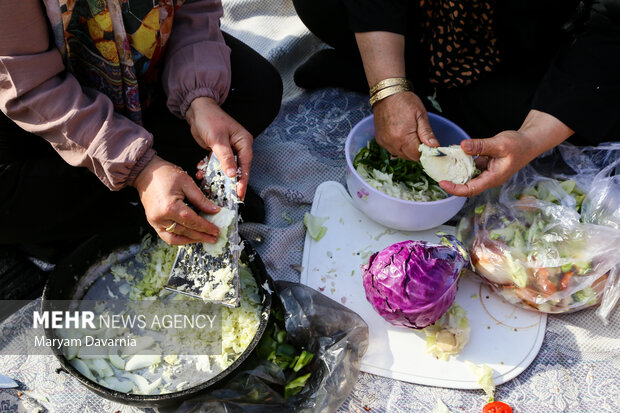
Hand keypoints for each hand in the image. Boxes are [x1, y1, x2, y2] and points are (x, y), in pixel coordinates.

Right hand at [133, 155, 220, 244]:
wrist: (146, 172)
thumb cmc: (166, 174)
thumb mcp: (187, 183)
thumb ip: (201, 199)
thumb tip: (215, 211)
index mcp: (170, 206)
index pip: (192, 221)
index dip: (206, 227)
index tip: (216, 230)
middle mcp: (161, 217)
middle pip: (185, 231)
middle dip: (202, 235)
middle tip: (214, 238)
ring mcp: (155, 222)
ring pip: (176, 238)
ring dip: (192, 240)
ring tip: (204, 239)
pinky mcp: (153, 223)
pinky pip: (167, 237)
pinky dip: (179, 239)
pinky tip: (190, 238)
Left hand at [186, 97, 252, 198]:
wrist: (196, 109)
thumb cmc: (210, 119)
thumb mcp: (218, 140)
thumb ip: (225, 158)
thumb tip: (232, 174)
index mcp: (243, 142)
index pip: (245, 164)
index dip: (243, 180)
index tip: (240, 193)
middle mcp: (238, 146)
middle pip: (237, 168)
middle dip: (231, 182)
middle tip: (229, 196)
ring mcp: (228, 149)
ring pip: (225, 168)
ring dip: (216, 176)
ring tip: (209, 185)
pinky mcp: (218, 151)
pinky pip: (216, 164)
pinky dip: (209, 169)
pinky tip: (201, 173)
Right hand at [373, 91, 438, 159]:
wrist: (387, 93)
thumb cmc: (405, 101)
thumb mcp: (421, 115)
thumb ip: (427, 133)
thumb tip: (435, 147)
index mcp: (403, 137)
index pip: (417, 156)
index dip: (424, 152)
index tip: (427, 143)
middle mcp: (392, 143)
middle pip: (408, 157)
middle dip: (415, 151)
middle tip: (418, 137)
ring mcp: (384, 142)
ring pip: (400, 155)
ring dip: (406, 149)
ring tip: (408, 134)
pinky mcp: (380, 140)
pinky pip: (391, 149)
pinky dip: (398, 146)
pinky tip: (400, 135)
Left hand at [439, 110, 573, 196]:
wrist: (529, 141)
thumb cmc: (519, 145)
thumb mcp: (499, 143)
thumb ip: (480, 146)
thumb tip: (462, 146)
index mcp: (493, 178)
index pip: (471, 189)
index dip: (455, 189)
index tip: (442, 183)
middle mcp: (489, 178)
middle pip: (466, 185)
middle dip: (452, 181)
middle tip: (436, 173)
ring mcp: (487, 172)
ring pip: (468, 175)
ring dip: (456, 171)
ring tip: (442, 164)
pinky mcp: (485, 165)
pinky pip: (471, 166)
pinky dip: (462, 161)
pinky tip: (454, 154)